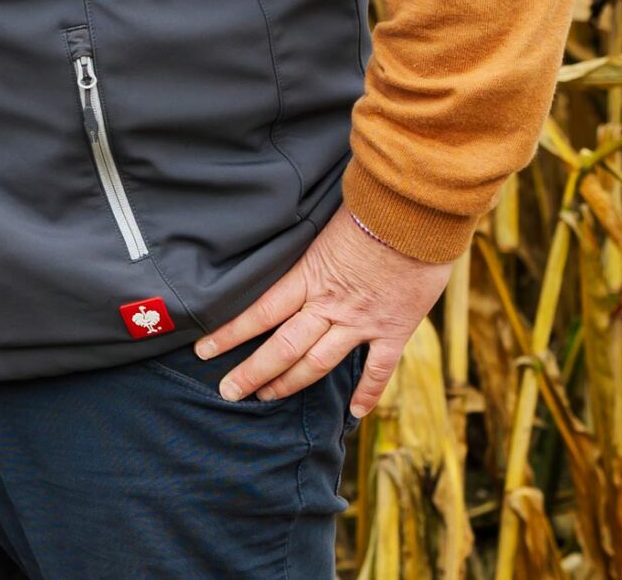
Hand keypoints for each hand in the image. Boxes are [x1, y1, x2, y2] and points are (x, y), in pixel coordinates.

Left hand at [194, 205, 452, 416]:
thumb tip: (276, 239)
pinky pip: (378, 370)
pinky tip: (353, 414)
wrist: (417, 215)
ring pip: (319, 363)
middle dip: (253, 372)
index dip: (230, 334)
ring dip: (290, 384)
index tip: (204, 351)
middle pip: (283, 347)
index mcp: (308, 276)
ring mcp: (362, 322)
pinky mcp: (394, 330)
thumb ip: (304, 246)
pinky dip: (367, 394)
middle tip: (228, 391)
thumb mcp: (323, 223)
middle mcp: (330, 305)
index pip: (259, 312)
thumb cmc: (370, 207)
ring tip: (266, 397)